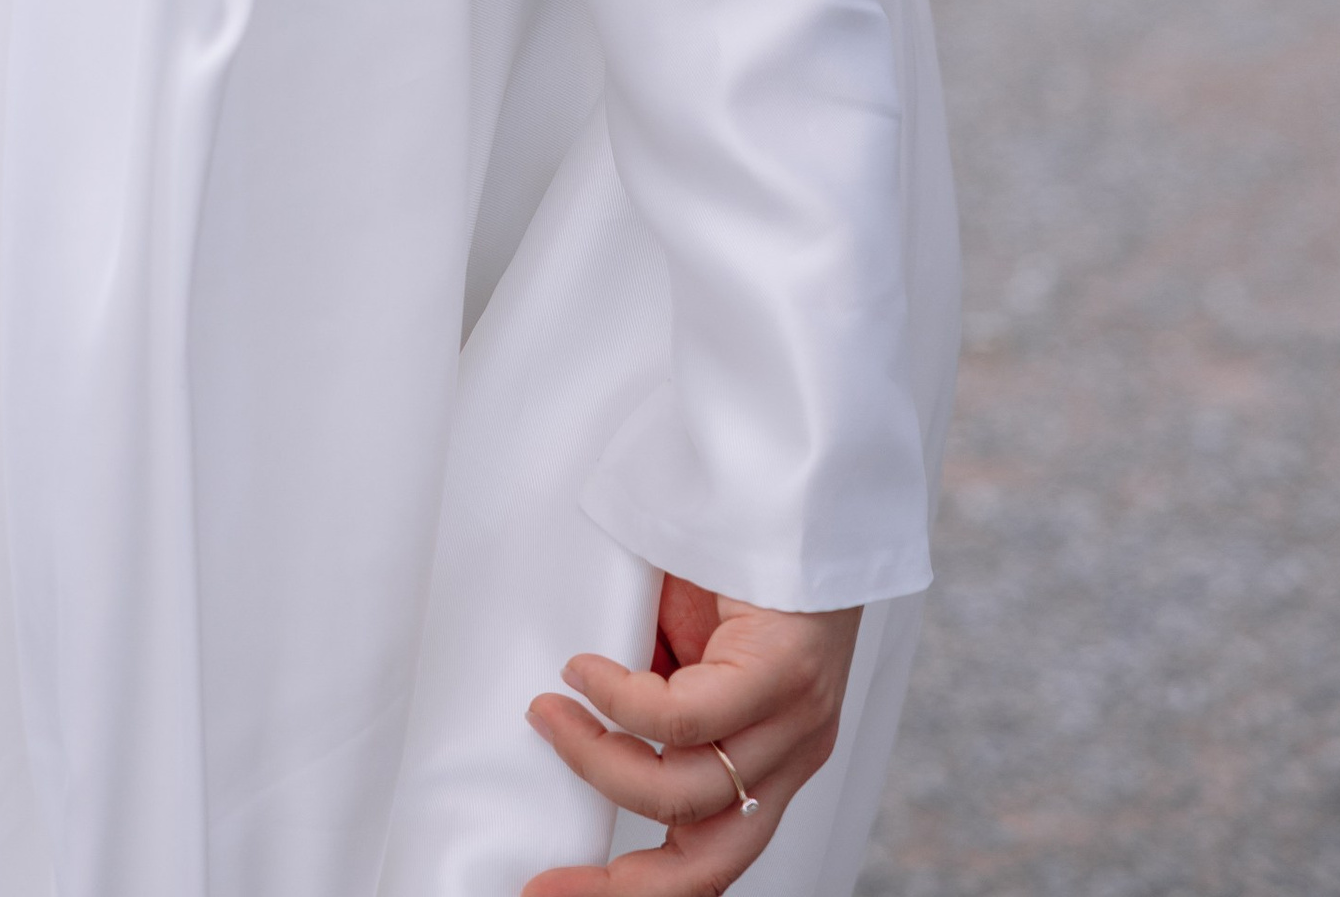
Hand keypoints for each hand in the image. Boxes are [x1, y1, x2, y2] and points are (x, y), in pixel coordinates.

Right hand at [521, 582, 860, 893]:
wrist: (787, 484)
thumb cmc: (731, 559)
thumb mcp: (680, 654)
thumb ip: (647, 701)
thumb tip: (578, 730)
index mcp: (766, 765)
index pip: (707, 862)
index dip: (633, 892)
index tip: (552, 889)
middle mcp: (788, 757)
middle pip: (706, 865)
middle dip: (617, 886)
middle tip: (544, 883)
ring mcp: (795, 721)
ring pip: (686, 793)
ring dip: (599, 761)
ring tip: (552, 711)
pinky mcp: (786, 674)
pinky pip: (688, 717)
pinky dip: (622, 700)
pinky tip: (588, 669)